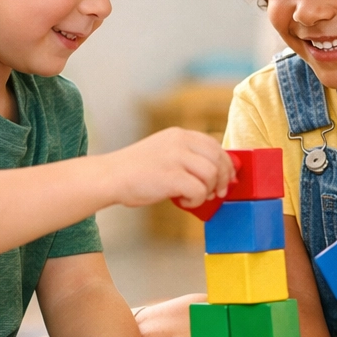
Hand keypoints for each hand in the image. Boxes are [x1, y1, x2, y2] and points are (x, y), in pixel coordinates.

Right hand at [104, 128, 233, 208]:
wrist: (109, 177)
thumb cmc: (136, 170)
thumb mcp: (164, 152)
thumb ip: (187, 156)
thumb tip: (216, 172)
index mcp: (179, 134)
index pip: (215, 145)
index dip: (226, 163)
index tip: (227, 178)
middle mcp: (180, 142)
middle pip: (218, 158)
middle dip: (222, 179)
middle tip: (216, 193)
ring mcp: (175, 158)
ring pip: (211, 174)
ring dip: (207, 191)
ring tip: (193, 197)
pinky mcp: (171, 176)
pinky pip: (198, 190)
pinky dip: (195, 200)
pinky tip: (183, 201)